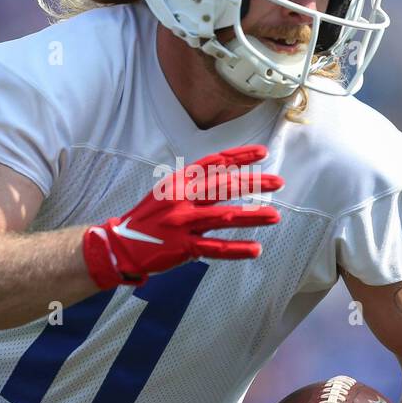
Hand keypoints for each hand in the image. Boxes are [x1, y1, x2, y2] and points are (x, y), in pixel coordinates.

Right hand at [82, 144, 282, 289]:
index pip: (214, 163)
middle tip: (279, 182)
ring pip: (225, 216)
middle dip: (254, 183)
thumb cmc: (149, 217)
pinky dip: (237, 249)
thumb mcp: (167, 192)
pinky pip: (215, 248)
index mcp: (179, 181)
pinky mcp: (183, 247)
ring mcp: (182, 223)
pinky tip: (256, 249)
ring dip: (252, 216)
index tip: (263, 153)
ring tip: (275, 216)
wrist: (122, 244)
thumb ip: (193, 184)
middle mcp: (182, 199)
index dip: (240, 156)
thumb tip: (226, 174)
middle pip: (224, 186)